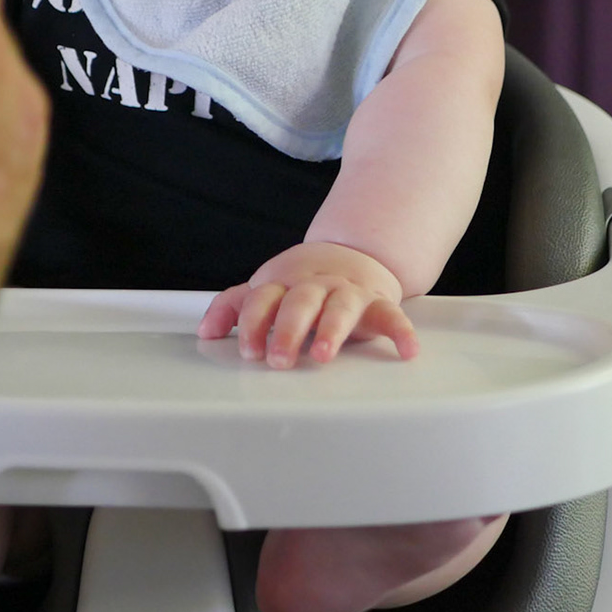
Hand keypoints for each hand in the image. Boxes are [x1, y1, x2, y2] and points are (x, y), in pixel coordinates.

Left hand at [198, 241, 419, 368]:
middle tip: (277, 358)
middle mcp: (316, 286)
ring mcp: (347, 293)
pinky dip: (401, 332)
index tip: (249, 348)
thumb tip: (205, 332)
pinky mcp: (378, 303)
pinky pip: (392, 315)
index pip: (264, 298)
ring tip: (322, 354)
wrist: (353, 253)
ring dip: (332, 330)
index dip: (255, 322)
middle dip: (287, 329)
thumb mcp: (267, 288)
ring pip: (341, 307)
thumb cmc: (302, 282)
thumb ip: (235, 308)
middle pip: (300, 302)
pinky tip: (406, 351)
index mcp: (285, 283)